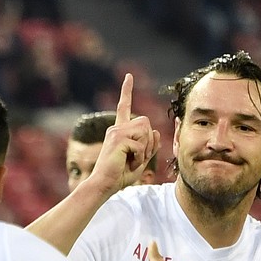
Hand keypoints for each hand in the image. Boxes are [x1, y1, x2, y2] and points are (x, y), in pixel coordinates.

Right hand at [90, 74, 160, 192]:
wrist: (104, 185)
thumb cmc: (119, 175)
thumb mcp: (140, 161)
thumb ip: (149, 147)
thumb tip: (157, 133)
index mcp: (119, 130)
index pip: (124, 106)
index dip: (127, 91)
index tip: (128, 76)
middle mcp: (116, 127)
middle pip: (145, 122)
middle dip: (148, 141)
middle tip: (138, 156)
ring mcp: (116, 131)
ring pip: (145, 131)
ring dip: (145, 149)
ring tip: (132, 160)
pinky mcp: (118, 139)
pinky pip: (141, 144)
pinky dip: (140, 157)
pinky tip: (128, 163)